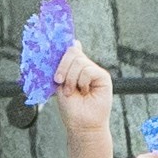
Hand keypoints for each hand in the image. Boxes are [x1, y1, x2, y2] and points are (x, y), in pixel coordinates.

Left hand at [50, 42, 123, 157]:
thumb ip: (64, 65)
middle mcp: (85, 67)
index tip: (54, 33)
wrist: (81, 124)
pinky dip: (81, 81)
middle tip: (59, 81)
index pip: (71, 48)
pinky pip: (87, 70)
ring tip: (72, 92)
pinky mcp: (103, 77)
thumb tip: (74, 42)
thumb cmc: (70, 108)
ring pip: (78, 62)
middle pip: (72, 51)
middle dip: (62, 66)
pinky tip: (84, 91)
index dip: (65, 42)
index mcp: (74, 67)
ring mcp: (94, 71)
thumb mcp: (61, 84)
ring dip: (70, 79)